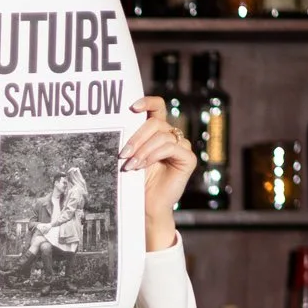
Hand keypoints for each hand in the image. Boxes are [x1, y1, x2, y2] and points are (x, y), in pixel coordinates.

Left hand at [123, 95, 193, 247]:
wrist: (145, 205)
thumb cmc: (136, 181)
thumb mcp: (131, 155)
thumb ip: (132, 138)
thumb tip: (119, 123)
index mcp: (158, 131)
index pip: (158, 107)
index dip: (148, 102)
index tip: (132, 107)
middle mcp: (171, 136)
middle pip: (156, 123)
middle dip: (136, 137)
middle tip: (123, 153)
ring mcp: (182, 147)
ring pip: (162, 135)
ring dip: (143, 149)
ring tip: (130, 165)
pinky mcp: (188, 159)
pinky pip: (171, 147)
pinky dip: (154, 155)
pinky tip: (142, 166)